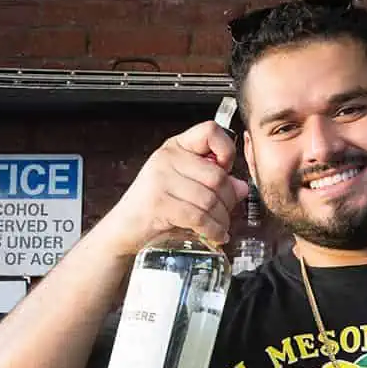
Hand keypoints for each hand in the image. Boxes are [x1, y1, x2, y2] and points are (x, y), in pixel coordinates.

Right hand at [93, 120, 249, 257]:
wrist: (124, 230)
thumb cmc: (156, 208)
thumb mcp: (186, 188)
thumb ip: (214, 184)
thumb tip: (242, 187)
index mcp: (176, 147)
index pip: (210, 131)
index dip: (227, 150)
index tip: (227, 170)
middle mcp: (167, 158)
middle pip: (217, 176)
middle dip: (229, 201)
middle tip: (226, 215)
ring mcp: (161, 179)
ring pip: (210, 199)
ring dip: (221, 220)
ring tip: (219, 228)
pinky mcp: (159, 202)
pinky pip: (198, 216)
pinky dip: (212, 230)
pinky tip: (215, 236)